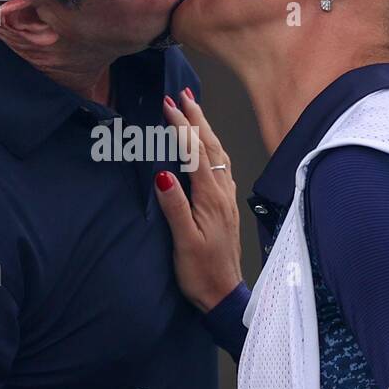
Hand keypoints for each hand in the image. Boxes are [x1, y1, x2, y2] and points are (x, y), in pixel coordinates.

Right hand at [154, 89, 243, 312]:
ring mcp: (226, 198)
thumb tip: (163, 173)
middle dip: (196, 117)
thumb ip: (174, 206)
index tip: (168, 104)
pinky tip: (208, 146)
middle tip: (183, 93)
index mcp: (210, 197)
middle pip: (210, 146)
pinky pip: (221, 166)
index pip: (195, 153)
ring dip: (205, 128)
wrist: (224, 294)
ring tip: (195, 108)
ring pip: (218, 153)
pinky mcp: (226, 206)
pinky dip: (212, 147)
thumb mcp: (183, 241)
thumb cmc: (201, 272)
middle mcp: (222, 192)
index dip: (181, 126)